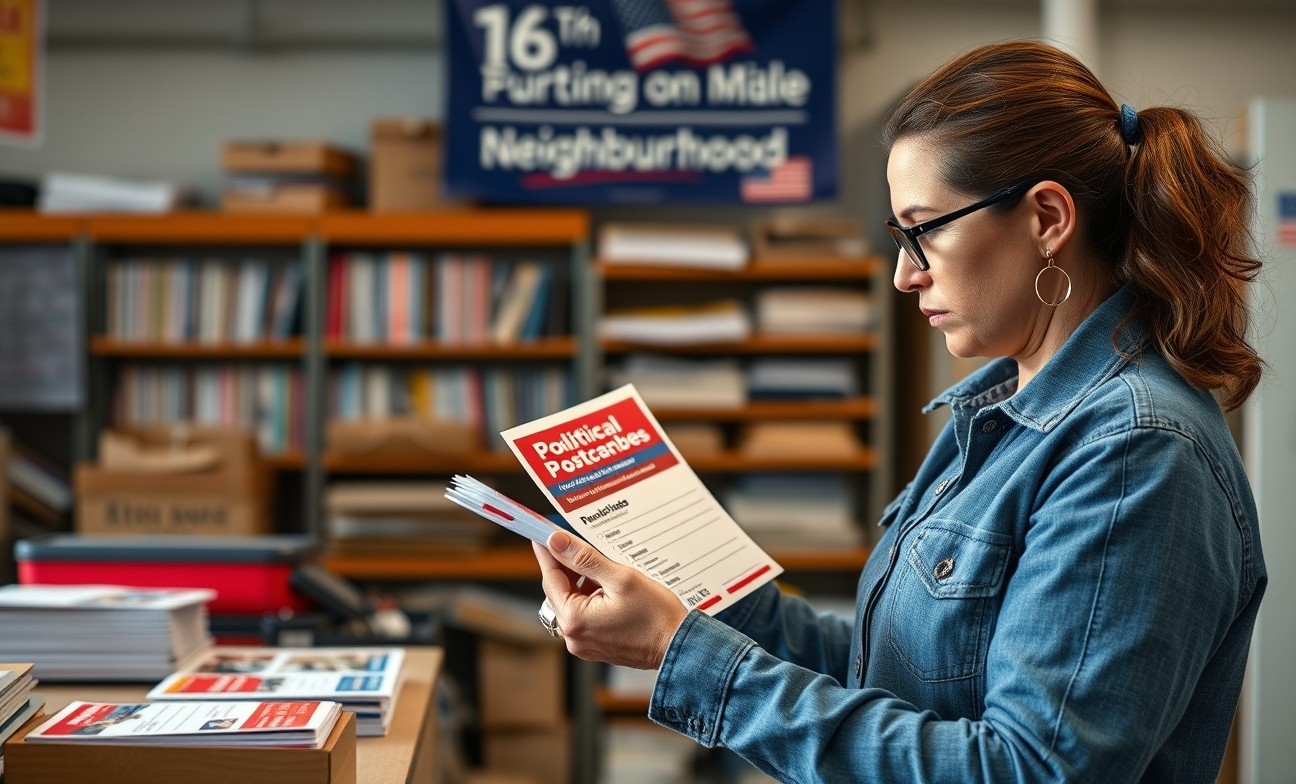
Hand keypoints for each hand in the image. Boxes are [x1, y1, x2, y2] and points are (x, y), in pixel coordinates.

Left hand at [533, 530, 688, 669]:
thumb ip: (584, 559)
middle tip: (573, 542)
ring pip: (571, 601)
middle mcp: (574, 636)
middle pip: (558, 591)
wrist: (678, 645)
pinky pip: (582, 614)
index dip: (548, 552)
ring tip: (601, 567)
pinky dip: (589, 597)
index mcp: (575, 619)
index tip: (542, 534)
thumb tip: (558, 542)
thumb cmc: (656, 616)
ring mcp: (583, 643)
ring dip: (580, 582)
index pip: (551, 578)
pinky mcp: (594, 644)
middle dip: (566, 566)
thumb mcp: (620, 578)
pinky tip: (606, 586)